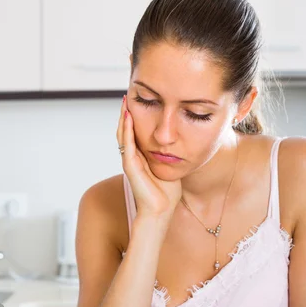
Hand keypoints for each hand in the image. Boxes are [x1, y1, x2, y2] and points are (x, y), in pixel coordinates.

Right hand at [117, 95, 181, 218]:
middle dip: (127, 113)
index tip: (141, 101)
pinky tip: (127, 116)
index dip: (137, 117)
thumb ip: (172, 155)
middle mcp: (134, 157)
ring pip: (123, 134)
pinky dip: (126, 129)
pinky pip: (127, 143)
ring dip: (123, 117)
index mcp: (142, 157)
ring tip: (125, 100)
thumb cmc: (167, 193)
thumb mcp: (171, 167)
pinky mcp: (130, 166)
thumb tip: (182, 143)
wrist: (161, 210)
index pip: (137, 132)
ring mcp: (130, 161)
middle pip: (127, 130)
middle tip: (129, 95)